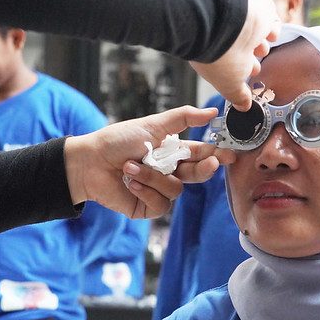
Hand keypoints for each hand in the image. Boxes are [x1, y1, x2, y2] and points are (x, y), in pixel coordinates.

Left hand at [64, 106, 235, 218]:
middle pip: (197, 175)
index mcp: (172, 152)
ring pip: (176, 190)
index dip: (216, 155)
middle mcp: (169, 172)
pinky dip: (145, 191)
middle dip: (204, 169)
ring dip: (153, 177)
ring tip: (130, 167)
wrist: (90, 162)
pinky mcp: (147, 207)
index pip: (200, 154)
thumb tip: (213, 112)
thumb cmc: (117, 141)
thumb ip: (184, 117)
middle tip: (211, 163)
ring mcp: (159, 191)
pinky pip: (161, 204)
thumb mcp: (152, 124)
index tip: (229, 155)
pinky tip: (130, 183)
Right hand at [190, 0, 280, 110]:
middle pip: (245, 52)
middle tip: (253, 67)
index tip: (246, 81)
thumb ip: (238, 97)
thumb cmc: (221, 57)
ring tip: (260, 49)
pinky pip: (270, 21)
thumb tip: (243, 107)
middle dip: (252, 61)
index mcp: (216, 55)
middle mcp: (228, 40)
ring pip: (258, 37)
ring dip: (262, 45)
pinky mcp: (258, 11)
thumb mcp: (229, 86)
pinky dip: (271, 30)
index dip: (240, 74)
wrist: (228, 26)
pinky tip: (269, 35)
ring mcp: (242, 25)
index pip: (230, 65)